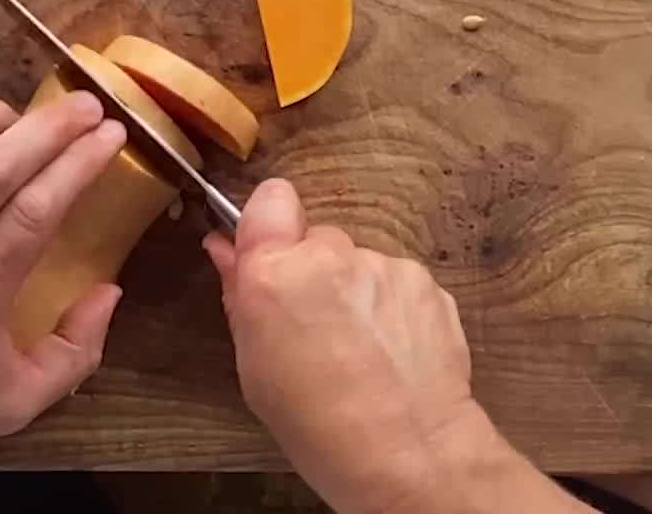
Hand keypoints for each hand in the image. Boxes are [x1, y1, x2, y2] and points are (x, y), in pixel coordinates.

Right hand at [205, 180, 588, 513]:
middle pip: (316, 239)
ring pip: (359, 263)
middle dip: (313, 272)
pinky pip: (396, 282)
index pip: (269, 199)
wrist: (410, 453)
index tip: (270, 260)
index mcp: (276, 275)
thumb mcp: (255, 370)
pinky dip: (391, 309)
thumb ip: (240, 297)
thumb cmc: (320, 427)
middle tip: (315, 328)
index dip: (269, 226)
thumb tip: (225, 250)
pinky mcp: (426, 281)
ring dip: (355, 293)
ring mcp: (385, 266)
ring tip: (360, 352)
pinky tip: (391, 353)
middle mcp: (332, 256)